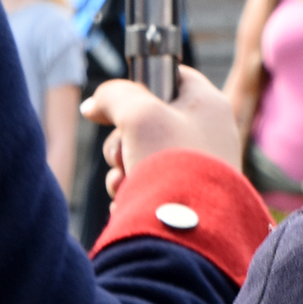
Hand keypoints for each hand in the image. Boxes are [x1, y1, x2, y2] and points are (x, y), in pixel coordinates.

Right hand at [85, 65, 241, 197]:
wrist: (189, 227)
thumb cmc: (170, 161)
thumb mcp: (137, 114)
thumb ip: (113, 96)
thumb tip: (93, 106)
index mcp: (209, 105)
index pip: (172, 76)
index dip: (139, 84)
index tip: (113, 102)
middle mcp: (210, 134)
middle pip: (150, 121)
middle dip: (122, 139)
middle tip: (120, 154)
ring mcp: (200, 167)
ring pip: (145, 154)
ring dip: (122, 167)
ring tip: (124, 183)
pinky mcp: (190, 197)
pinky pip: (152, 183)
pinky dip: (136, 189)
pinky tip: (131, 201)